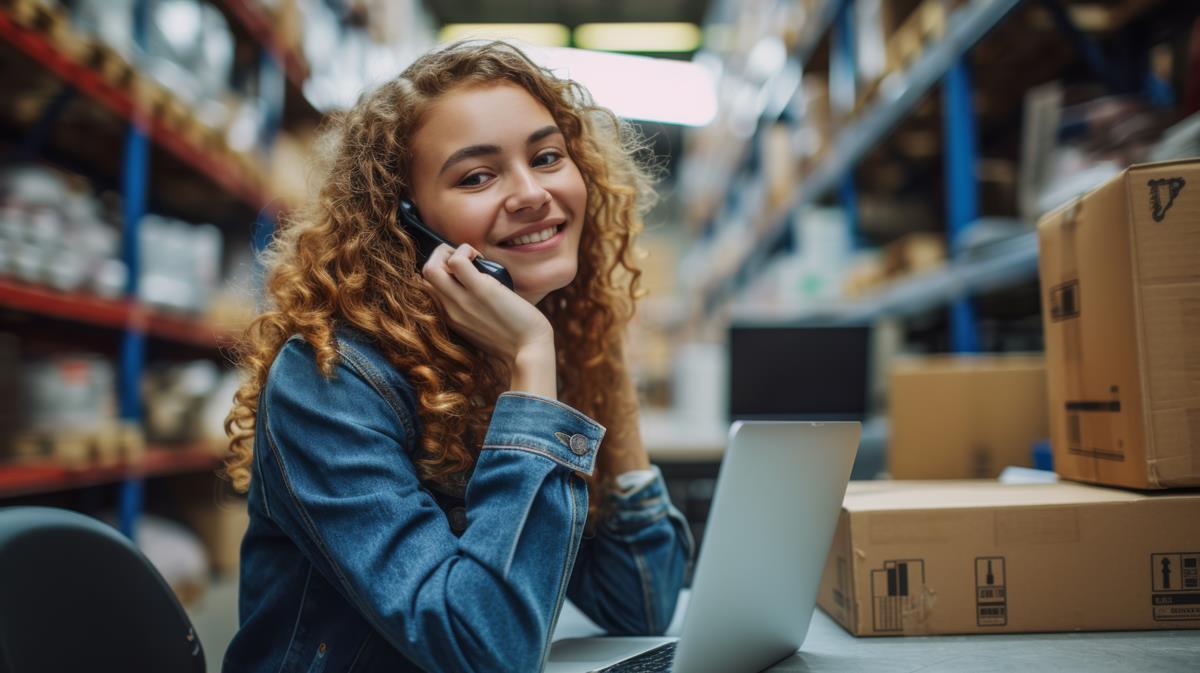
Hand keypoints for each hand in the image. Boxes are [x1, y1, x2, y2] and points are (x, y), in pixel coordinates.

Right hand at [422, 244, 555, 395]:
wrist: (529, 350)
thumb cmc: (513, 337)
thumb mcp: (481, 325)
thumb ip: (470, 309)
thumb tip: (473, 284)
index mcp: (449, 318)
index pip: (426, 288)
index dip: (441, 273)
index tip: (462, 273)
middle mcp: (450, 310)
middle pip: (423, 276)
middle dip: (439, 258)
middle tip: (466, 260)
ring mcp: (462, 301)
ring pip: (430, 268)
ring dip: (447, 253)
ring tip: (470, 257)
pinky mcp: (481, 290)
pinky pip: (456, 261)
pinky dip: (464, 251)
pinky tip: (480, 257)